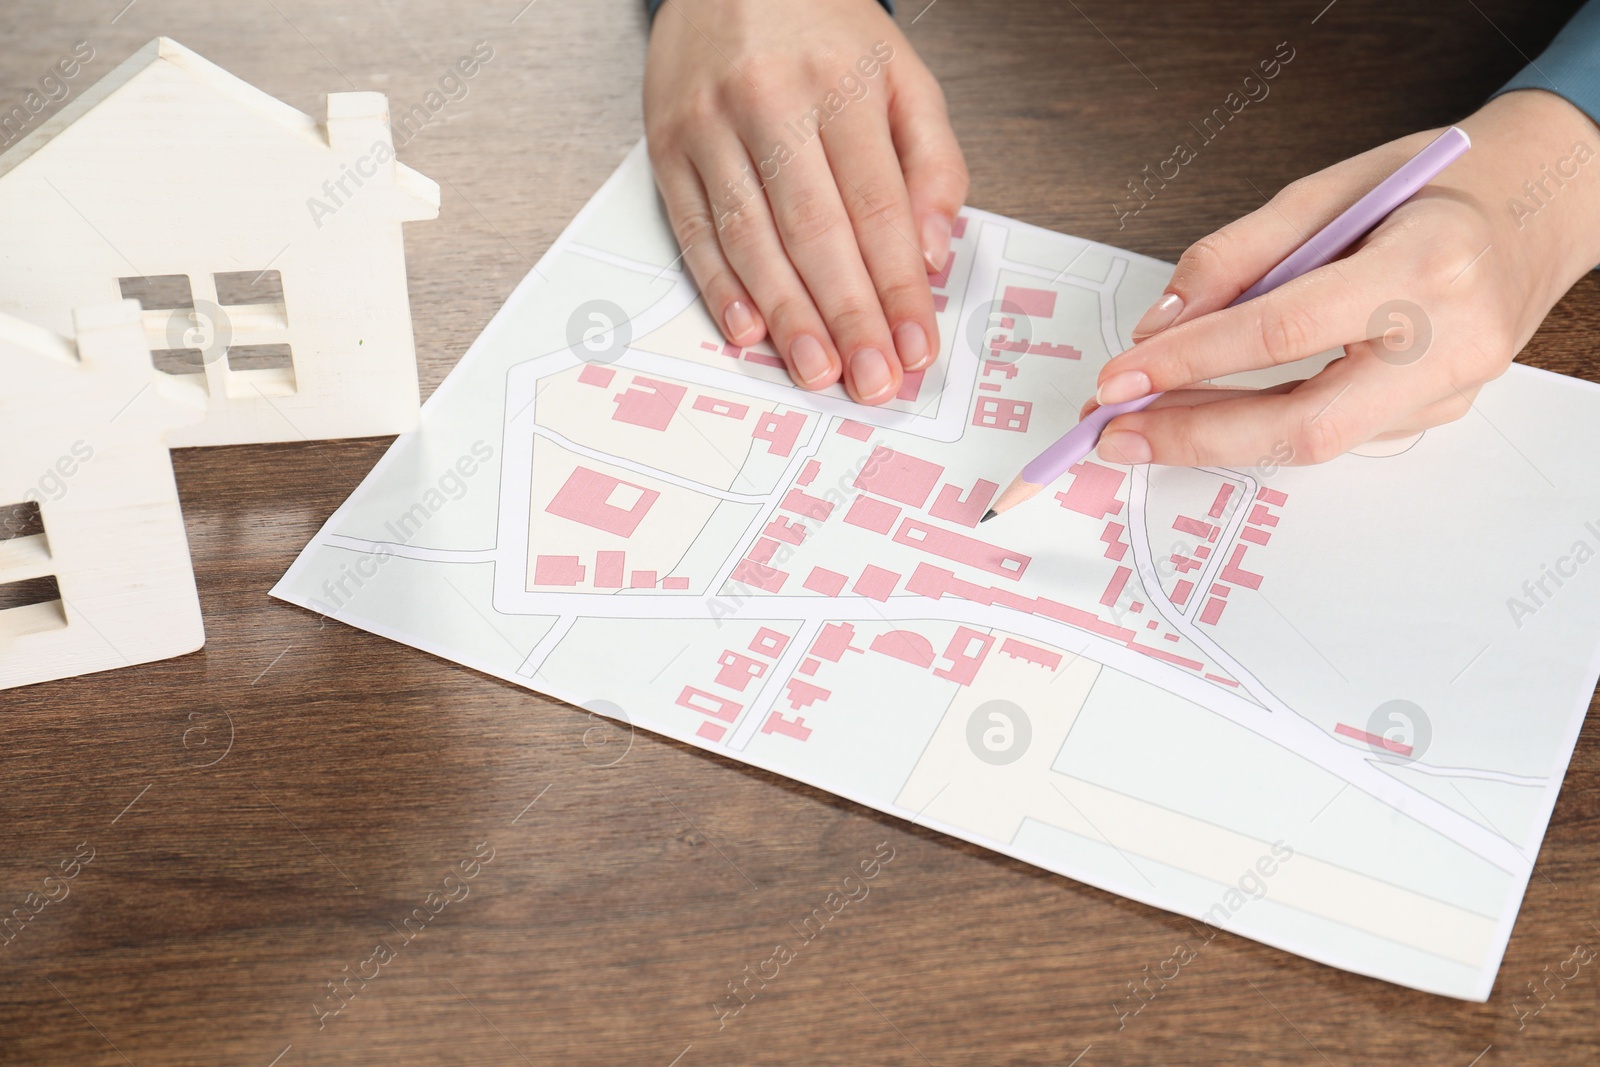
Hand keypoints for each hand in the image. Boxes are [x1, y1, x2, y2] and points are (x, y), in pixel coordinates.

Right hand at [644, 0, 967, 403]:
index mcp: (844, 85)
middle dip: (849, 317)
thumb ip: (933, 161)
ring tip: (817, 371)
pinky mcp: (666, 145)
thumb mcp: (904, 75)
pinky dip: (720, 286)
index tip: (916, 346)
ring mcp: (712, 126)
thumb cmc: (823, 32)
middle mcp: (774, 103)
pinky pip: (693, 228)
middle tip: (870, 380)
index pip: (880, 207)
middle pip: (817, 231)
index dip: (899, 287)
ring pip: (753, 238)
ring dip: (787, 316)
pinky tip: (748, 331)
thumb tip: (932, 251)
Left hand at [1085, 89, 1599, 466]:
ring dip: (1219, 436)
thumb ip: (1237, 255)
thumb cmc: (1435, 186)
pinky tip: (1219, 411)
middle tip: (1116, 434)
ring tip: (1146, 424)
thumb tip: (1158, 327)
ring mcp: (1452, 389)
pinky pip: (1337, 431)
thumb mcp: (1329, 188)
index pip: (1282, 332)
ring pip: (1316, 442)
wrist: (1540, 205)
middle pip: (1303, 425)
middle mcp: (1450, 341)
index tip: (1119, 378)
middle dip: (1195, 437)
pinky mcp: (1441, 413)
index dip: (1190, 362)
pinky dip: (1267, 423)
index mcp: (1425, 266)